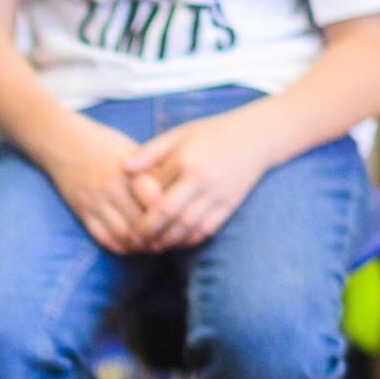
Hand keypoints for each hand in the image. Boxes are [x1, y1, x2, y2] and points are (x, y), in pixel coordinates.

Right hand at [41, 115, 164, 254]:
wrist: (63, 144)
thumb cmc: (105, 146)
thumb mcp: (132, 151)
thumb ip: (153, 171)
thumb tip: (178, 193)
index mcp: (129, 170)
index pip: (155, 200)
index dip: (168, 215)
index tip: (178, 222)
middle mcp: (112, 187)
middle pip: (140, 221)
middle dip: (156, 235)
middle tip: (169, 241)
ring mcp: (95, 201)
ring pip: (122, 233)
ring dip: (138, 244)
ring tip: (150, 246)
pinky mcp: (82, 211)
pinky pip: (102, 236)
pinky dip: (118, 245)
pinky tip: (129, 245)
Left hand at [123, 112, 274, 250]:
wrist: (257, 136)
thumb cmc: (211, 133)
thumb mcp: (179, 134)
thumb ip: (150, 151)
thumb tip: (122, 167)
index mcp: (186, 160)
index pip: (155, 191)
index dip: (140, 210)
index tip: (126, 221)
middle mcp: (202, 178)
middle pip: (170, 213)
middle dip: (151, 230)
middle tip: (136, 240)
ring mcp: (219, 192)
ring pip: (189, 224)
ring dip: (170, 239)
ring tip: (155, 246)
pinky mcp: (231, 203)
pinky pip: (210, 227)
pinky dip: (193, 238)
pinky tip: (180, 242)